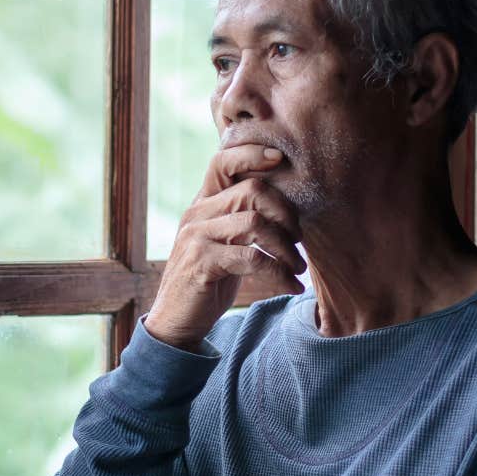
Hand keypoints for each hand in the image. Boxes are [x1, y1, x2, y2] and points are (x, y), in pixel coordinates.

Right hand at [145, 144, 306, 349]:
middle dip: (286, 213)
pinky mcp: (202, 263)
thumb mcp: (224, 243)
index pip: (223, 161)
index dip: (253, 154)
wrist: (176, 321)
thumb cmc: (209, 280)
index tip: (281, 159)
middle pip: (252, 190)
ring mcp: (197, 237)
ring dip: (286, 248)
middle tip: (299, 241)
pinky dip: (279, 273)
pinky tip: (291, 286)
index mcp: (203, 203)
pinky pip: (252, 258)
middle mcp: (198, 213)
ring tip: (298, 268)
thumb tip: (284, 205)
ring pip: (256, 223)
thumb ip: (242, 219)